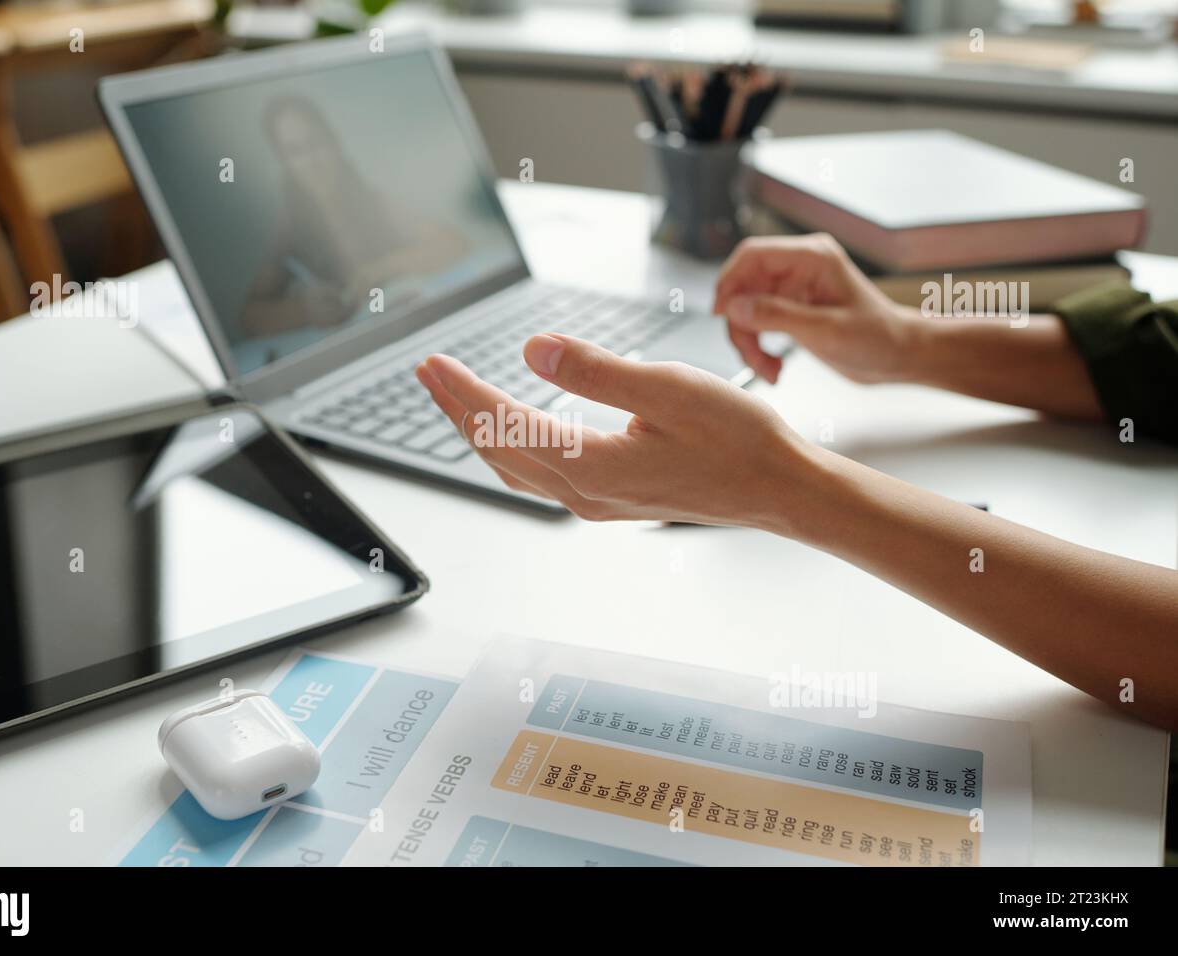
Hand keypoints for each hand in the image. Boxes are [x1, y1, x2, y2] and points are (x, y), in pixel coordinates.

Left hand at [415, 333, 815, 529]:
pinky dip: (512, 446)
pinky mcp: (611, 497)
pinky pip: (540, 474)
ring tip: (455, 396)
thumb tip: (533, 351)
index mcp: (592, 468)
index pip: (505, 426)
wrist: (779, 488)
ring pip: (516, 467)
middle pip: (498, 451)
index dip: (464, 393)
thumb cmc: (736, 439)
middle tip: (428, 373)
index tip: (434, 363)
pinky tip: (512, 429)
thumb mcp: (667, 390)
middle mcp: (584, 493)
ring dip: (481, 430)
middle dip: (458, 411)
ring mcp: (596, 501)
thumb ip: (595, 372)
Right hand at [713, 233, 926, 384]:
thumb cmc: (877, 337)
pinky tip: (773, 367)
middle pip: (744, 286)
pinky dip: (759, 347)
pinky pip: (758, 323)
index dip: (729, 281)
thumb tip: (734, 308)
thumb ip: (777, 316)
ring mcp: (794, 289)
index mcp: (812, 257)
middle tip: (752, 357)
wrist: (899, 355)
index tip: (721, 314)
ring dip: (749, 342)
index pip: (753, 255)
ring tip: (768, 369)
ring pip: (747, 308)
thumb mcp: (825, 330)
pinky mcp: (792, 309)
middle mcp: (800, 267)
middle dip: (741, 324)